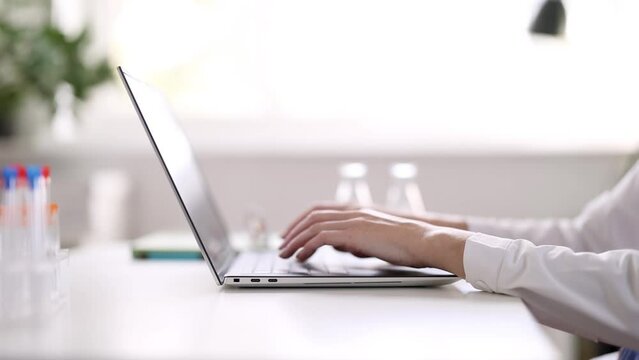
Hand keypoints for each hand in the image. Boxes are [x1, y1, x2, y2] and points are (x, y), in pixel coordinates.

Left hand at [279, 207, 469, 276]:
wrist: (422, 241)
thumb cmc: (404, 244)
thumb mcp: (374, 239)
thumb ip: (355, 239)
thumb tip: (339, 245)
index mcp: (356, 212)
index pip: (320, 211)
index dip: (302, 221)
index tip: (291, 233)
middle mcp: (351, 212)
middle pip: (312, 216)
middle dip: (293, 230)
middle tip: (282, 244)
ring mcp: (352, 221)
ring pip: (313, 226)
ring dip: (296, 240)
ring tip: (285, 253)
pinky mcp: (354, 233)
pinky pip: (322, 237)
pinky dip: (308, 246)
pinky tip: (302, 256)